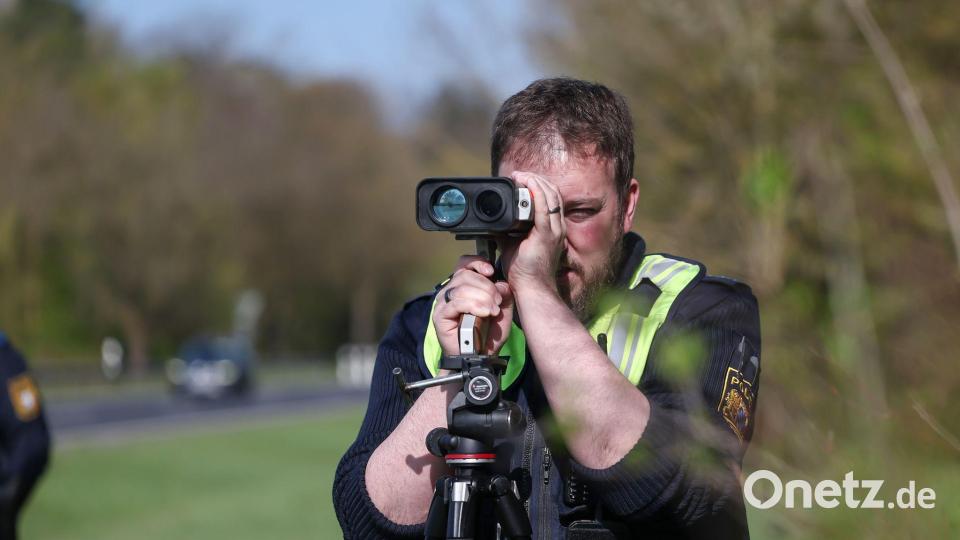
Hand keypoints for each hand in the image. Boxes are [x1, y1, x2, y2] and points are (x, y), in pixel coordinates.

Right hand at [433, 257, 514, 356]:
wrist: (480, 357)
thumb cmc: (488, 334)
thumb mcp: (502, 311)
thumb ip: (504, 295)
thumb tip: (501, 283)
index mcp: (463, 285)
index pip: (464, 263)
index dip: (477, 263)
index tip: (491, 272)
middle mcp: (450, 291)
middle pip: (465, 275)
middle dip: (486, 286)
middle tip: (497, 302)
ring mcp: (443, 303)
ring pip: (461, 288)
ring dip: (482, 297)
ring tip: (492, 311)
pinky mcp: (440, 316)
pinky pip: (456, 303)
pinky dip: (473, 305)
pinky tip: (484, 313)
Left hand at [500, 171, 565, 293]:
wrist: (532, 288)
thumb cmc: (524, 271)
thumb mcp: (513, 244)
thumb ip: (507, 230)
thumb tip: (492, 220)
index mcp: (552, 228)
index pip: (551, 199)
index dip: (538, 185)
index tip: (522, 179)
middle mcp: (557, 227)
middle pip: (552, 193)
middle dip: (536, 179)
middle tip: (519, 174)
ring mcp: (554, 230)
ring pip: (550, 196)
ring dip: (535, 181)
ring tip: (520, 175)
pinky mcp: (546, 235)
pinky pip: (544, 207)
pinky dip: (536, 191)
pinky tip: (527, 183)